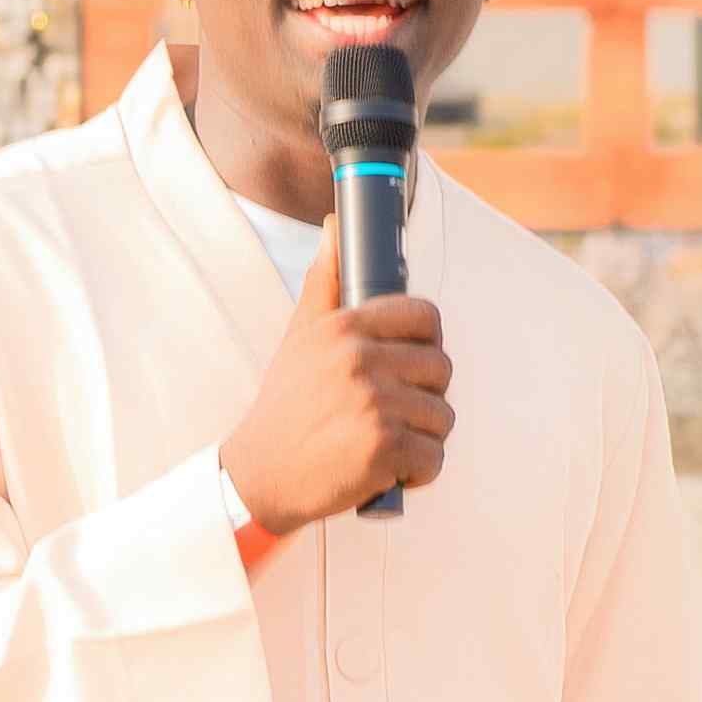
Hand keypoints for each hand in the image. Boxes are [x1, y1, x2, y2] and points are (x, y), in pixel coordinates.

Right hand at [220, 224, 454, 532]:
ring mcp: (373, 403)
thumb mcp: (300, 336)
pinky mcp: (382, 448)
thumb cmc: (286, 405)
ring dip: (424, 437)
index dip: (428, 345)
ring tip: (390, 444)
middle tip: (397, 413)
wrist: (260, 475)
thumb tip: (334, 225)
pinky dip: (420, 471)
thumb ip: (325, 281)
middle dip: (427, 396)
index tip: (412, 368)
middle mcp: (360, 359)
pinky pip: (434, 456)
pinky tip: (394, 473)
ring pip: (442, 416)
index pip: (426, 318)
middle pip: (441, 368)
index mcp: (345, 327)